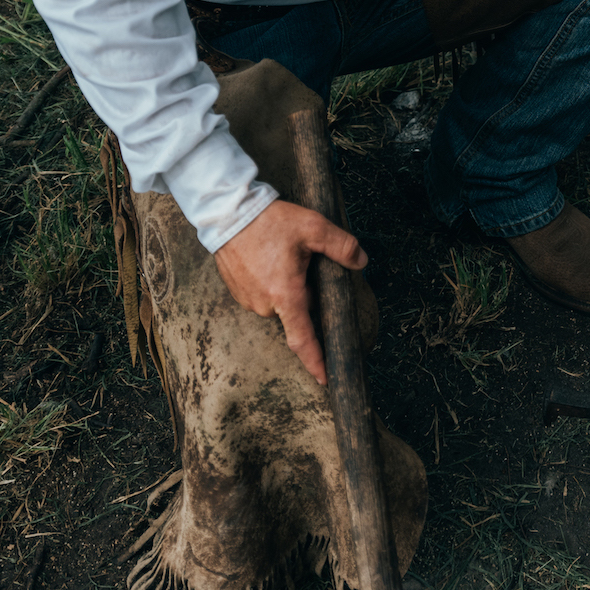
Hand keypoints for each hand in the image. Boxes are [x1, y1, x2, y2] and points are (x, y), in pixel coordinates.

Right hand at [213, 198, 367, 384]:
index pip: (303, 339)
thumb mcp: (314, 227)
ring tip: (283, 255)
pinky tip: (270, 259)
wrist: (227, 211)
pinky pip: (263, 295)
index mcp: (285, 295)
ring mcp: (247, 300)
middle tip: (304, 262)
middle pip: (297, 312)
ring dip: (287, 287)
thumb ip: (342, 246)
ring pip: (280, 302)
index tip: (325, 378)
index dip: (315, 361)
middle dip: (306, 294)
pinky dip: (271, 282)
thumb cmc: (269, 221)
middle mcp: (264, 304)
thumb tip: (361, 262)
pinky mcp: (237, 292)